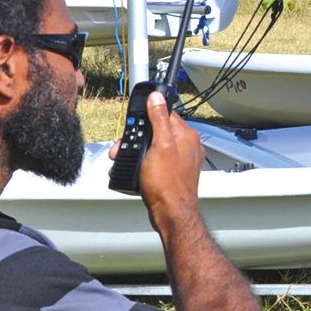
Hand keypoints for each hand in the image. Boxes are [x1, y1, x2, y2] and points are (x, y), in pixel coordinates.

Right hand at [109, 93, 204, 227]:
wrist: (171, 213)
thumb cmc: (167, 184)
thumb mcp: (159, 146)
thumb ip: (158, 119)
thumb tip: (157, 97)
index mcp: (187, 135)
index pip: (165, 113)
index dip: (146, 117)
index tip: (133, 124)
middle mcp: (187, 146)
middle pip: (157, 130)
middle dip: (138, 138)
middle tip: (124, 148)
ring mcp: (181, 160)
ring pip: (154, 146)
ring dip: (137, 152)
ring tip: (125, 161)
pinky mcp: (173, 172)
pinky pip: (155, 160)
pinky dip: (143, 163)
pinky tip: (135, 170)